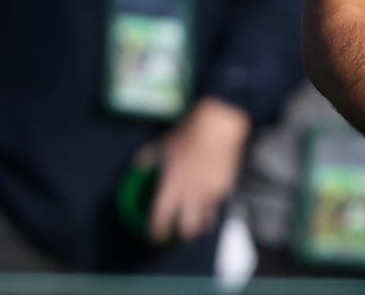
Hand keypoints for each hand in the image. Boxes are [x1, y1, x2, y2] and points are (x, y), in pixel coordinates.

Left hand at [146, 97, 250, 242]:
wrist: (220, 126)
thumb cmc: (188, 134)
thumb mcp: (163, 144)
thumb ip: (149, 158)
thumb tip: (139, 165)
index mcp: (172, 186)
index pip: (161, 218)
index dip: (157, 232)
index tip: (154, 236)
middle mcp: (191, 194)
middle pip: (188, 227)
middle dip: (181, 235)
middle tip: (177, 234)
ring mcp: (211, 193)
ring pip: (206, 221)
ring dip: (200, 226)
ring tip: (196, 226)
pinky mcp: (226, 187)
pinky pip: (218, 205)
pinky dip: (212, 207)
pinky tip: (210, 203)